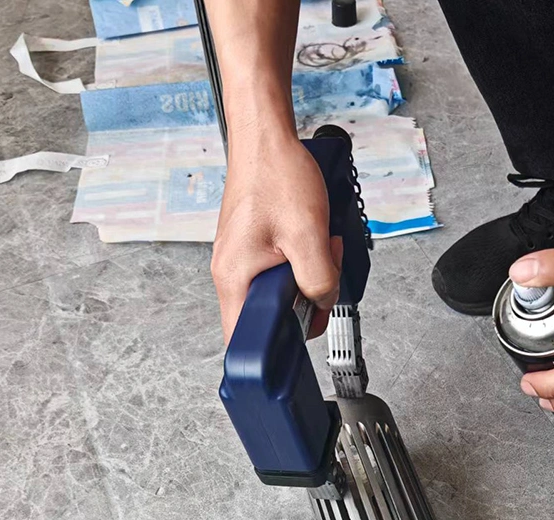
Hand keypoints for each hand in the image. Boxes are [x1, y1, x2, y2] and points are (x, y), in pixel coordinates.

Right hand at [212, 132, 341, 342]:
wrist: (267, 139)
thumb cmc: (276, 176)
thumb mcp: (308, 234)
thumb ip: (319, 280)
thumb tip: (323, 303)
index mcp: (235, 278)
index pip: (243, 340)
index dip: (274, 347)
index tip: (301, 333)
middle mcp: (230, 273)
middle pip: (268, 318)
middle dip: (303, 303)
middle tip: (321, 274)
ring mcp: (240, 260)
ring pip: (277, 294)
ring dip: (305, 280)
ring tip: (316, 248)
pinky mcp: (251, 249)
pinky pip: (278, 273)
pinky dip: (300, 264)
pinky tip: (308, 242)